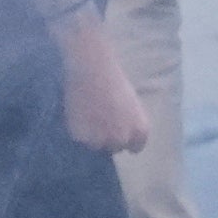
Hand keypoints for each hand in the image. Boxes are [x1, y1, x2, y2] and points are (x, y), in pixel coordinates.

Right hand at [58, 7, 148, 154]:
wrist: (92, 70)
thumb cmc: (114, 80)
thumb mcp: (132, 104)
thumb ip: (130, 122)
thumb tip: (123, 133)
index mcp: (140, 131)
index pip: (134, 147)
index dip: (124, 137)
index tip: (116, 128)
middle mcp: (123, 140)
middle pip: (114, 148)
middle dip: (107, 137)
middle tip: (98, 119)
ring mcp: (102, 141)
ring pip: (95, 145)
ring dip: (91, 136)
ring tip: (87, 115)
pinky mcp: (82, 138)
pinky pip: (79, 139)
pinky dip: (77, 130)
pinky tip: (78, 113)